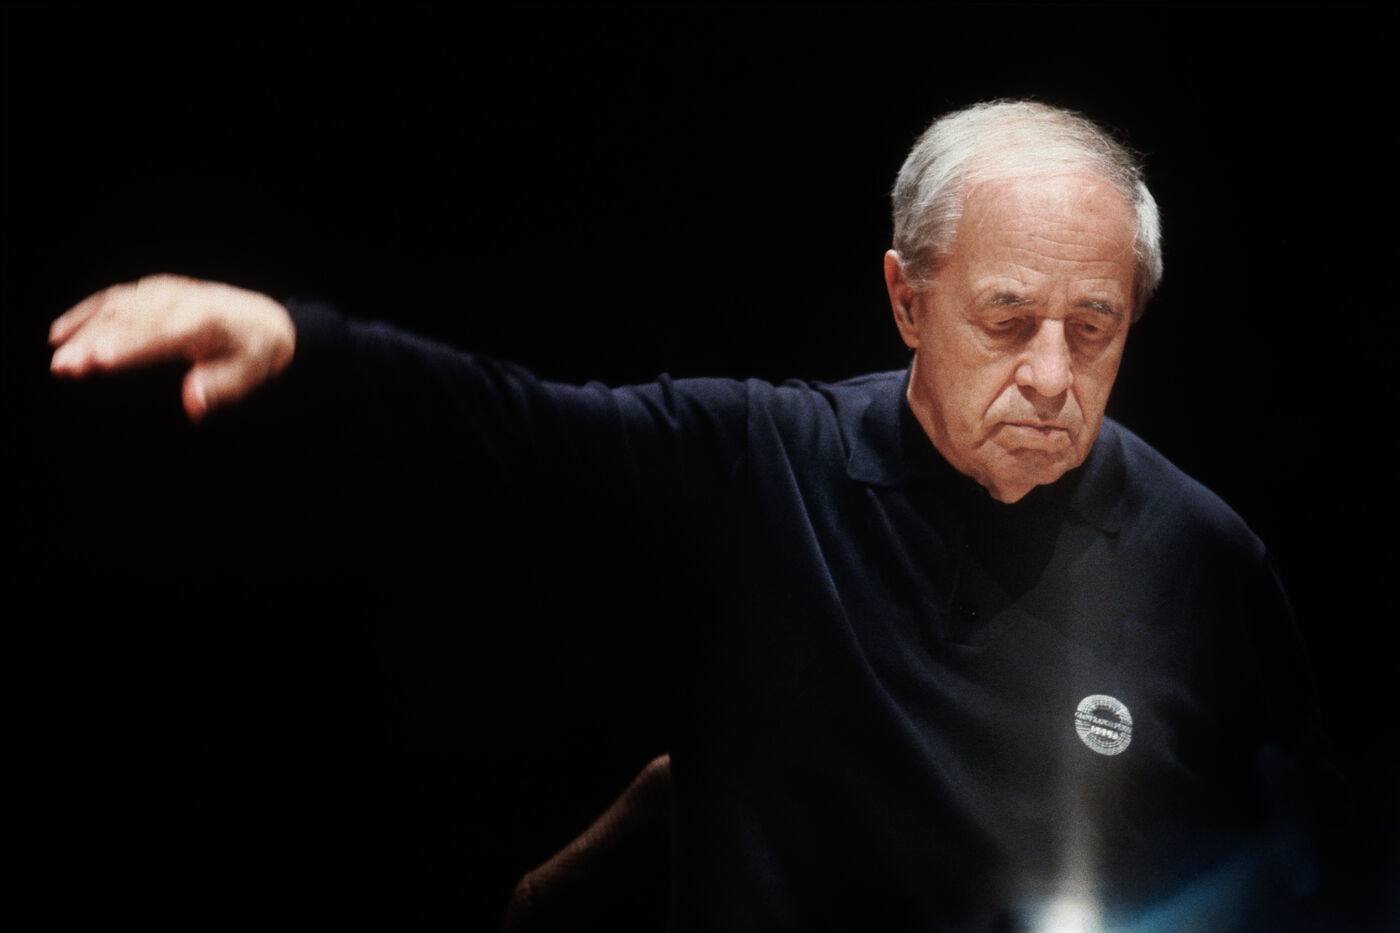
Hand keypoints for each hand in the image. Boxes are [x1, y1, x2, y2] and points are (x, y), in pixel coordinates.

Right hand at [49, 274, 295, 422]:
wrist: (267, 319)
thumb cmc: (256, 351)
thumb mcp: (250, 373)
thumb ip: (221, 387)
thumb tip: (194, 404)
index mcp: (205, 320)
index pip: (161, 334)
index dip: (130, 347)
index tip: (101, 361)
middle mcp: (180, 301)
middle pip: (131, 321)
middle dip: (95, 343)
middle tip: (64, 368)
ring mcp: (163, 292)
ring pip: (116, 308)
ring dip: (83, 331)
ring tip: (58, 359)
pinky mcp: (152, 290)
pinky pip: (113, 298)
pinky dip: (85, 312)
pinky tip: (60, 332)